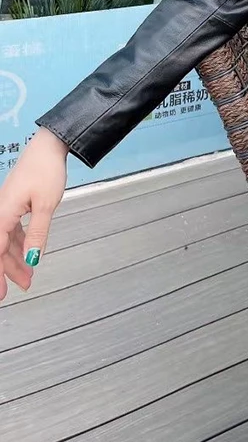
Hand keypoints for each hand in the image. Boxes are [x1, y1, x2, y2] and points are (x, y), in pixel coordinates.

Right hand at [0, 128, 67, 300]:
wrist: (48, 148)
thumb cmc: (46, 171)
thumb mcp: (45, 206)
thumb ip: (37, 233)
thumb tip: (32, 258)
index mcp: (2, 213)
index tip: (1, 293)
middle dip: (7, 270)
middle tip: (18, 288)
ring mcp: (5, 209)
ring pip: (6, 241)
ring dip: (16, 259)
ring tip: (28, 277)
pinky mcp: (14, 205)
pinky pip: (12, 231)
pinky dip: (20, 244)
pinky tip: (28, 255)